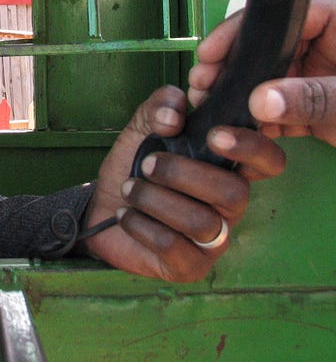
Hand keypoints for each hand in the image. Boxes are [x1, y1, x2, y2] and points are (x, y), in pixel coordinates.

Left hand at [83, 86, 285, 281]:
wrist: (101, 205)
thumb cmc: (134, 164)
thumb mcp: (143, 124)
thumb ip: (160, 105)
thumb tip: (175, 114)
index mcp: (227, 166)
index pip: (268, 160)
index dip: (251, 148)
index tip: (213, 134)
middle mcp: (230, 204)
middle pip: (234, 193)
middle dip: (182, 174)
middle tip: (147, 164)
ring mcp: (214, 239)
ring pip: (202, 223)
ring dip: (155, 199)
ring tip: (130, 188)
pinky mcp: (190, 266)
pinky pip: (173, 248)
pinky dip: (141, 225)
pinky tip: (126, 214)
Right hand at [189, 0, 335, 146]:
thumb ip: (311, 97)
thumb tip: (262, 100)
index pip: (284, 18)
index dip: (242, 30)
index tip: (212, 51)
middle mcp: (323, 49)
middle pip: (267, 49)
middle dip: (231, 65)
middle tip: (202, 80)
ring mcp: (316, 79)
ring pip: (267, 79)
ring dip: (238, 93)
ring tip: (208, 102)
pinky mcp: (314, 108)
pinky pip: (278, 109)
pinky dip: (257, 120)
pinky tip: (237, 127)